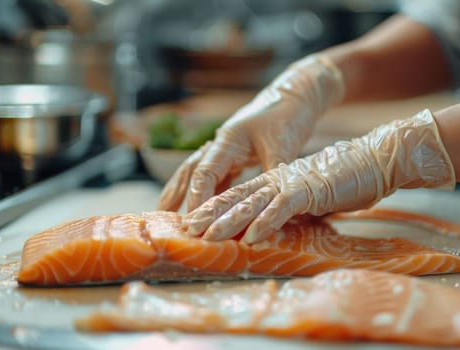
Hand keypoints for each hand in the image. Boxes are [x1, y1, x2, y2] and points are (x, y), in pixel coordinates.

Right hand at [158, 54, 344, 211]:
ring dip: (187, 193)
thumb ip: (273, 176)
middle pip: (191, 171)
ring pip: (201, 174)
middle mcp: (222, 144)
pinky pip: (219, 177)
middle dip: (176, 193)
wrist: (297, 95)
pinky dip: (211, 193)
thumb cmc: (289, 115)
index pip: (205, 172)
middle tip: (162, 216)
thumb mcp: (284, 147)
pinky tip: (207, 210)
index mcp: (229, 140)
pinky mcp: (238, 155)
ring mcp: (228, 149)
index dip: (197, 197)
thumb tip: (269, 206)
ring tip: (171, 213)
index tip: (193, 219)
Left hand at [182, 109, 455, 242]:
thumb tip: (280, 227)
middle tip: (185, 229)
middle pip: (236, 197)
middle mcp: (277, 180)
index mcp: (277, 181)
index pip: (239, 195)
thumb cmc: (348, 180)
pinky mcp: (308, 190)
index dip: (216, 208)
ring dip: (227, 221)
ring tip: (205, 236)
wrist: (375, 160)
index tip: (196, 222)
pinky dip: (265, 223)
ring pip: (251, 203)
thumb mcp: (314, 200)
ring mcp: (290, 184)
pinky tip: (250, 238)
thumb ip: (295, 211)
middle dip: (209, 214)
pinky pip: (282, 208)